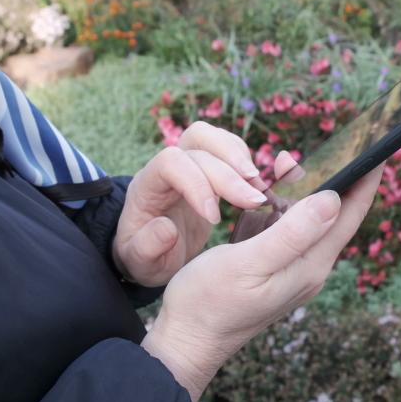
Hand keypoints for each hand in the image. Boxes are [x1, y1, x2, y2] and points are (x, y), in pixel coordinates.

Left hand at [113, 122, 268, 286]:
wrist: (155, 254)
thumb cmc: (147, 258)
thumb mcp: (141, 263)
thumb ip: (146, 248)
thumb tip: (166, 228)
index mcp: (146, 186)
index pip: (170, 163)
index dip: (196, 183)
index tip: (214, 218)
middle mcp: (167, 167)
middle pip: (197, 142)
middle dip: (228, 171)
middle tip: (254, 201)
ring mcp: (189, 164)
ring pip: (212, 137)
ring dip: (239, 157)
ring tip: (259, 188)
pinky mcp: (209, 171)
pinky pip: (227, 147)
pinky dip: (245, 160)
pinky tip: (257, 186)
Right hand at [141, 161, 383, 401]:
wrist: (186, 341)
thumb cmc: (209, 303)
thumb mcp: (248, 263)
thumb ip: (291, 233)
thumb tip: (332, 199)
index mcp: (310, 265)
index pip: (351, 213)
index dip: (367, 177)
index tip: (381, 146)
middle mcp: (309, 267)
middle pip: (334, 213)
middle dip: (331, 176)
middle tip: (319, 147)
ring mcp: (292, 269)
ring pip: (309, 218)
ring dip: (301, 190)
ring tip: (284, 165)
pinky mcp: (273, 269)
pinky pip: (288, 229)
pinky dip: (281, 206)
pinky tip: (265, 195)